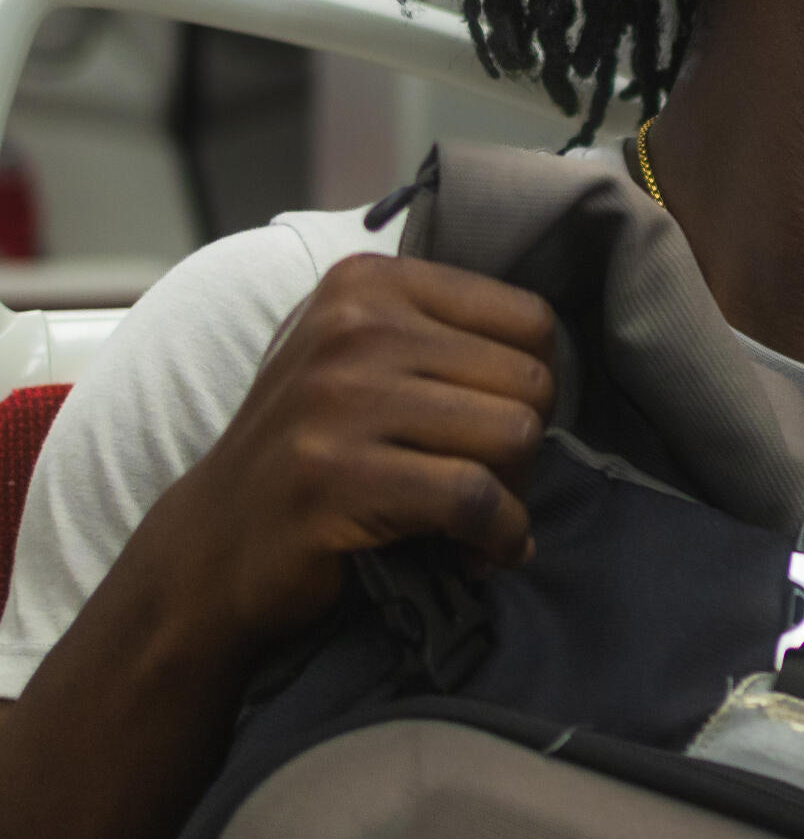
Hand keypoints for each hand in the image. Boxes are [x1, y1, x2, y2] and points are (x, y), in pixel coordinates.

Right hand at [134, 254, 555, 651]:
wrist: (213, 543)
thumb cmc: (313, 447)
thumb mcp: (360, 355)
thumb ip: (444, 331)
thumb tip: (557, 351)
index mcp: (368, 283)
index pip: (530, 320)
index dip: (535, 386)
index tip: (500, 428)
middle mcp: (353, 327)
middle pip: (530, 381)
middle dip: (529, 449)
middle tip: (493, 488)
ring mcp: (339, 401)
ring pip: (513, 436)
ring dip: (516, 497)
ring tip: (481, 522)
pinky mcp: (336, 478)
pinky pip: (474, 499)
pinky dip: (497, 537)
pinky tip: (479, 555)